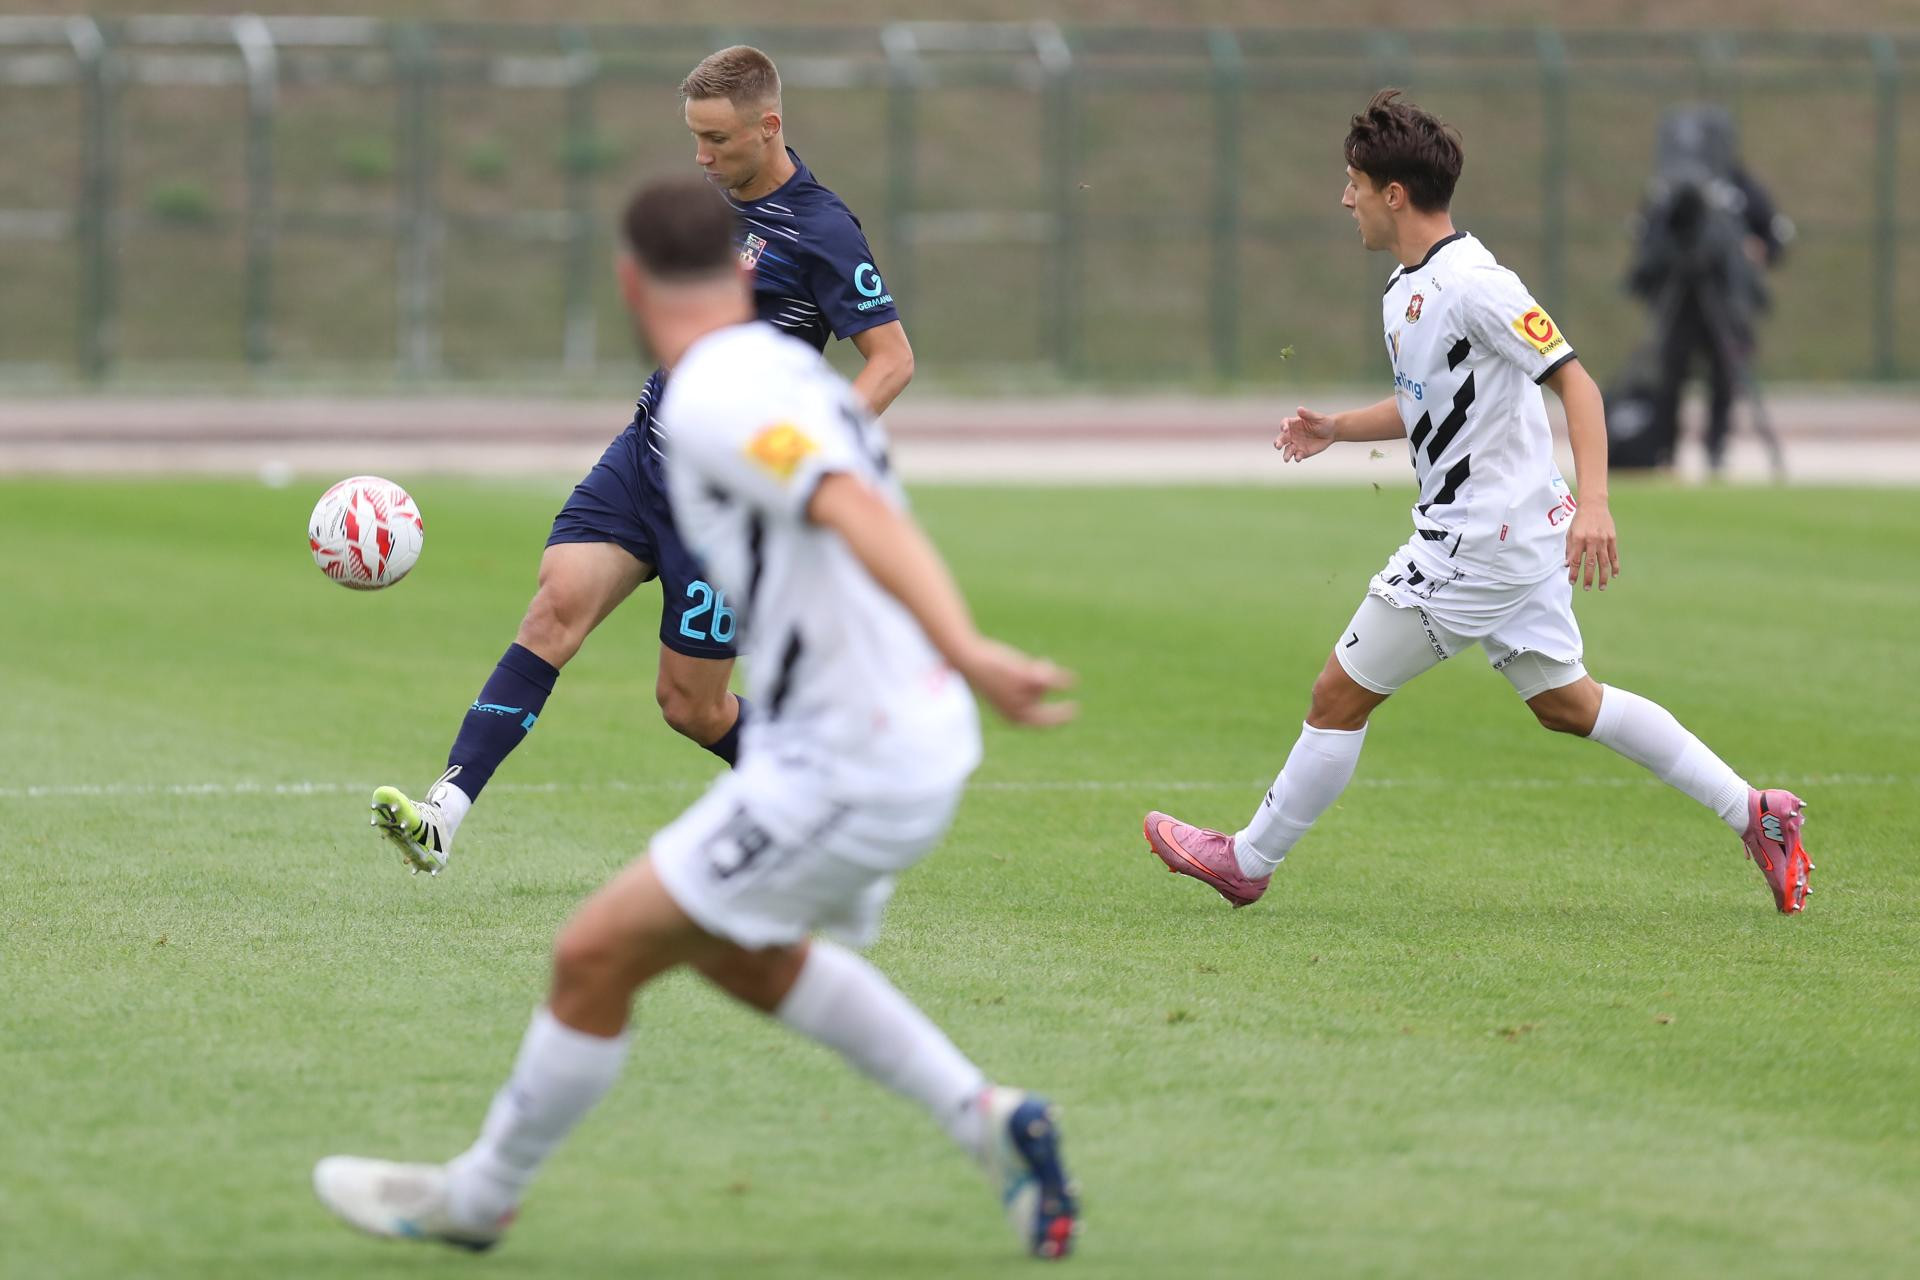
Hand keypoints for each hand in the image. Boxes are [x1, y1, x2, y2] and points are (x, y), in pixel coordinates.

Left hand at [956, 638, 1076, 726]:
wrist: (970, 660)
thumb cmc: (984, 674)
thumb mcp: (1005, 686)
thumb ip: (1026, 689)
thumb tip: (1046, 680)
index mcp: (1012, 717)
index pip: (1038, 724)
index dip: (1054, 721)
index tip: (1067, 717)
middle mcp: (1019, 711)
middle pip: (1049, 717)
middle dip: (1062, 714)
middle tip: (1075, 709)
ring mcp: (1023, 695)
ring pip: (1045, 686)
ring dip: (1042, 672)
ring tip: (1029, 664)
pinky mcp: (1027, 678)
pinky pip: (1052, 680)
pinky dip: (1063, 679)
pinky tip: (1073, 679)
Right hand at [1275, 406, 1336, 461]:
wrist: (1331, 432)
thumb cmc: (1323, 422)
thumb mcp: (1316, 417)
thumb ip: (1307, 414)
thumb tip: (1299, 409)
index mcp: (1293, 424)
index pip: (1284, 424)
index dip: (1283, 426)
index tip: (1285, 429)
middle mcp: (1291, 435)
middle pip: (1281, 439)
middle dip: (1278, 442)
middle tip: (1278, 446)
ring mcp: (1296, 444)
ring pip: (1287, 450)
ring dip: (1286, 454)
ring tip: (1286, 459)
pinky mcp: (1302, 452)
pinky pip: (1297, 456)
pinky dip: (1297, 457)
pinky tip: (1298, 458)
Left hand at [1565, 502, 1619, 590]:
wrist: (1594, 505)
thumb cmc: (1579, 520)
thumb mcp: (1570, 533)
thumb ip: (1569, 549)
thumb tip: (1567, 566)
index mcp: (1579, 539)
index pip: (1576, 560)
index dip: (1574, 573)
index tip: (1572, 582)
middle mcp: (1592, 540)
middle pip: (1590, 564)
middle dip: (1588, 578)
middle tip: (1587, 588)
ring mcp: (1603, 540)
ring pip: (1604, 562)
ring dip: (1603, 576)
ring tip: (1601, 587)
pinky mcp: (1612, 538)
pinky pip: (1614, 555)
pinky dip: (1614, 566)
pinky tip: (1614, 575)